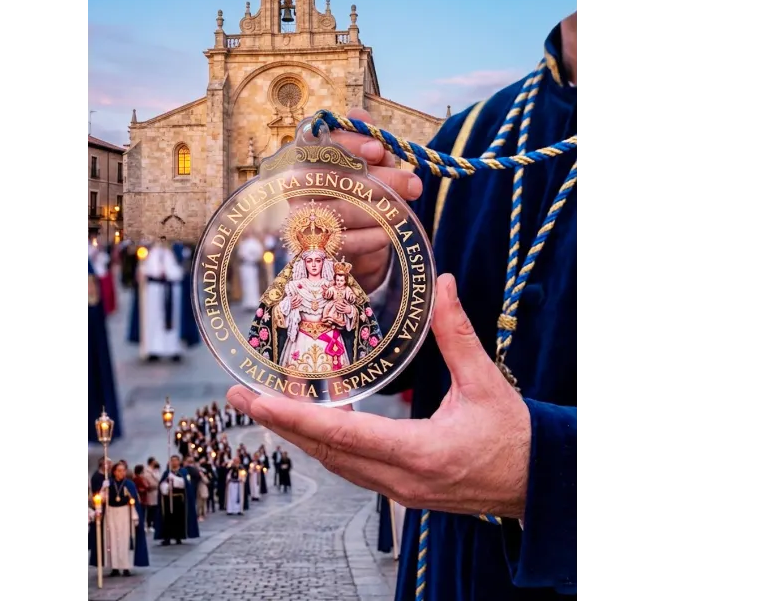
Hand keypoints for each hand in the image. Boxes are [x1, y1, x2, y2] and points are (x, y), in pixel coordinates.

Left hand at [226, 274, 531, 518]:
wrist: (539, 484)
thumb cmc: (516, 438)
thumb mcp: (487, 383)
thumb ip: (459, 334)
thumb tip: (442, 285)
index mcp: (420, 452)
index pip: (343, 436)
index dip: (295, 419)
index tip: (257, 402)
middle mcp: (401, 479)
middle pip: (325, 453)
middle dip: (278, 424)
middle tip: (238, 397)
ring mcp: (400, 491)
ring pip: (335, 465)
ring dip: (298, 437)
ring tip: (263, 408)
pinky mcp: (403, 492)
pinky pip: (351, 470)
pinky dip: (325, 447)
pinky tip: (310, 428)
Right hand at [294, 107, 421, 293]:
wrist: (350, 237)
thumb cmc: (360, 189)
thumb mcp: (369, 164)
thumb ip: (366, 141)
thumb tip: (359, 116)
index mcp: (304, 156)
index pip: (319, 143)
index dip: (349, 144)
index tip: (379, 150)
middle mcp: (293, 184)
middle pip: (335, 179)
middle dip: (379, 182)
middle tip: (414, 186)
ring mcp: (297, 216)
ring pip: (339, 211)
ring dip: (379, 211)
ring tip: (404, 210)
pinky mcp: (310, 246)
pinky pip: (343, 241)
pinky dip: (370, 237)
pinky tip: (388, 233)